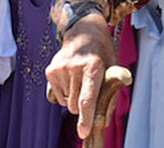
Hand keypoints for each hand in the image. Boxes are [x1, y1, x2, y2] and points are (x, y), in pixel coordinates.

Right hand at [45, 13, 116, 138]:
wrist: (83, 31)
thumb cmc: (101, 52)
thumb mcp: (113, 67)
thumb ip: (111, 94)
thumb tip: (103, 121)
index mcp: (93, 66)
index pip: (87, 98)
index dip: (86, 118)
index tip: (83, 132)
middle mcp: (74, 67)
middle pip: (75, 105)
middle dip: (82, 107)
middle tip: (89, 91)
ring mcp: (60, 69)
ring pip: (66, 102)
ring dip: (73, 99)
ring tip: (81, 80)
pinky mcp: (50, 71)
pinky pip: (57, 97)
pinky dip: (65, 94)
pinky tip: (71, 79)